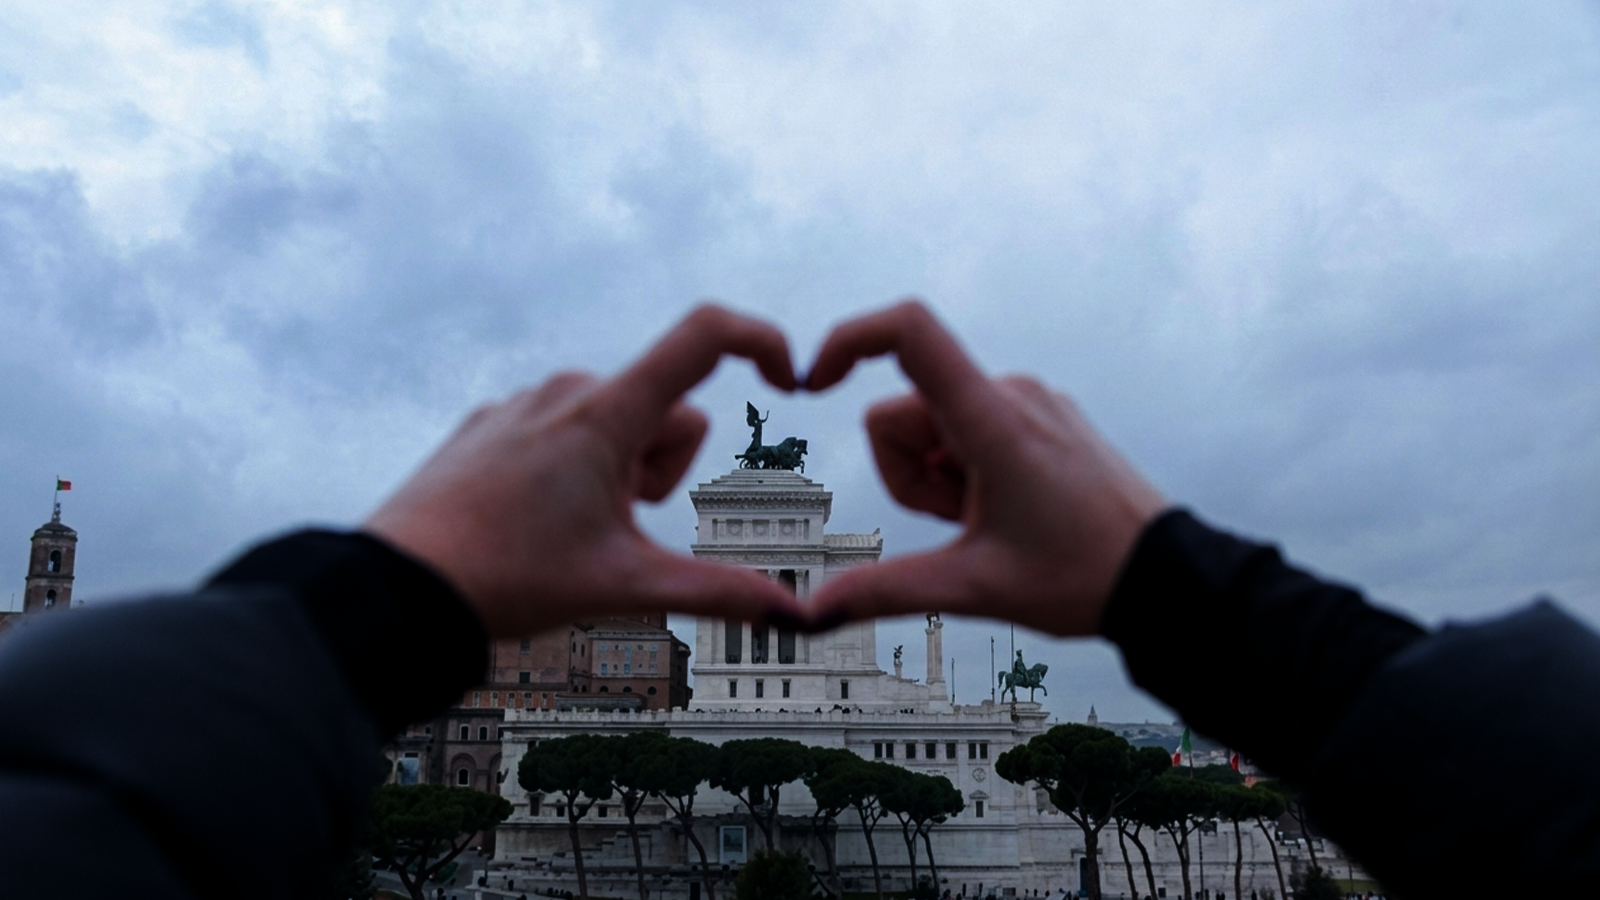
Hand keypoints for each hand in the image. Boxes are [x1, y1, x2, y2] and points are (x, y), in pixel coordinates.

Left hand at [365, 306, 806, 637]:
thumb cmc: (507, 580)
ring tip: (565, 529)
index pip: (704, 337)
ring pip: (617, 424)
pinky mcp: (492, 422)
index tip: (790, 379)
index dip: (761, 343)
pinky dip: (572, 471)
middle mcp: (566, 390)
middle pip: (666, 412)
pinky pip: (564, 431)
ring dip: (618, 473)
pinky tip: (530, 519)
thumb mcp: (624, 585)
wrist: (399, 587)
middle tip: (615, 525)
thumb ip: (718, 592)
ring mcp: (524, 403)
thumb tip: (794, 613)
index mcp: (606, 414)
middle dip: (663, 468)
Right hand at [802, 300, 1166, 636]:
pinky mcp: (1040, 414)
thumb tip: (811, 612)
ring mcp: (1028, 400)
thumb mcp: (973, 588)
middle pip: (902, 411)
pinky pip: (968, 428)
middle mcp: (1010, 392)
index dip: (848, 339)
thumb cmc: (1082, 578)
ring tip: (988, 522)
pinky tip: (1006, 509)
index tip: (813, 381)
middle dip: (907, 474)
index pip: (909, 332)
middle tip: (960, 525)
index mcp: (992, 420)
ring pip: (932, 425)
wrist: (1163, 578)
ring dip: (937, 477)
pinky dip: (965, 470)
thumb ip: (884, 591)